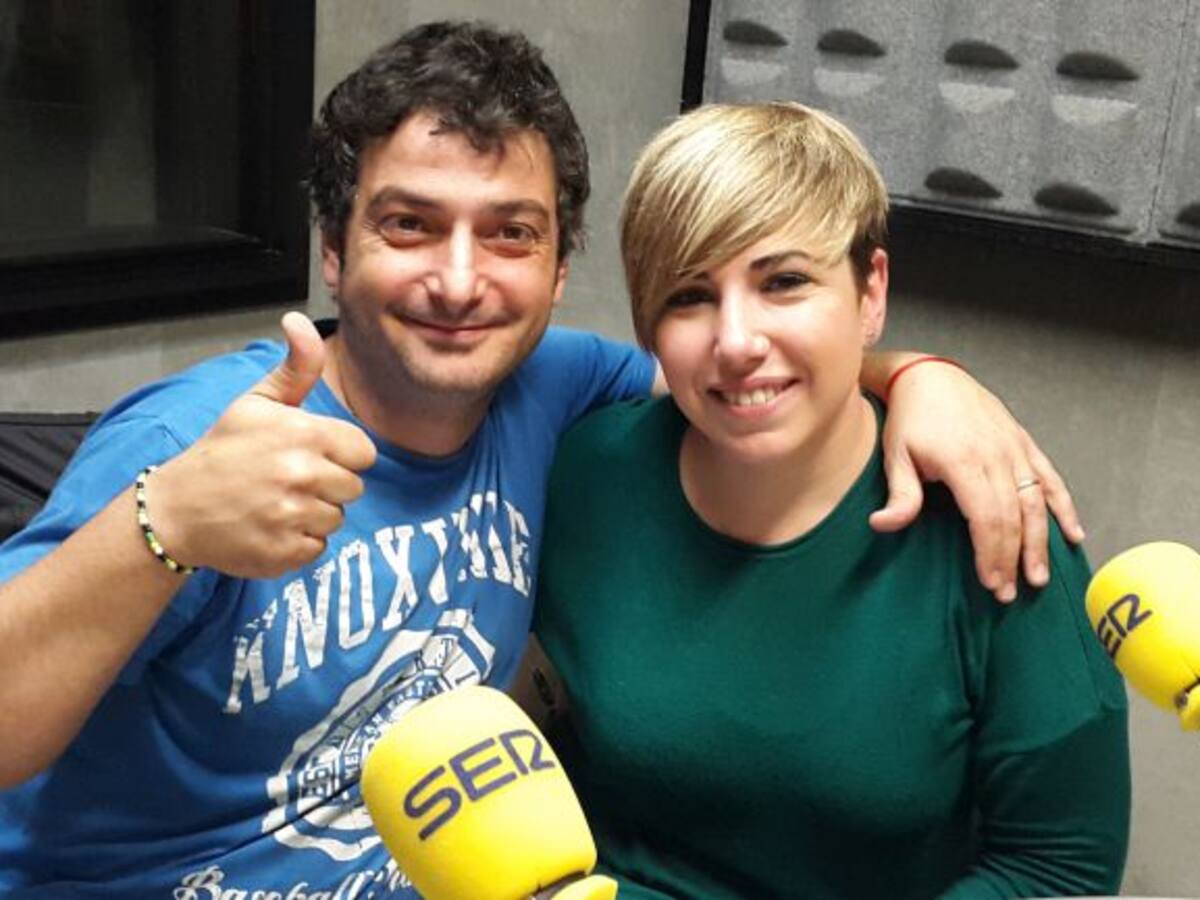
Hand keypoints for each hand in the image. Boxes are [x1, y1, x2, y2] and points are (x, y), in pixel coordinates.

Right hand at [146, 312, 376, 577]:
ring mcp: (293, 517)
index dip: (341, 454)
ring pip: (337, 518)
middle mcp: (301, 475)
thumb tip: (299, 320)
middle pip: (354, 486)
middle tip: (288, 480)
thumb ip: (295, 367)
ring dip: (314, 514)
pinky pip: (318, 548)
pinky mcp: (285, 552)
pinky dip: (298, 542)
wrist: (176, 509)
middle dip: (328, 484)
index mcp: (303, 434)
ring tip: (276, 503)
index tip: (311, 454)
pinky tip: (270, 527)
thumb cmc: (223, 451)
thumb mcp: (257, 402)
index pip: (363, 452)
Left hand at [868, 359, 1083, 602]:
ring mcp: (1014, 448)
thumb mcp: (895, 456)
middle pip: (1014, 517)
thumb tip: (882, 526)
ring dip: (1040, 542)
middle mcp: (997, 455)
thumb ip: (899, 495)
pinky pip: (1050, 478)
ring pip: (1037, 502)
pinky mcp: (1023, 442)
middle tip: (1009, 593)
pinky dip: (1064, 507)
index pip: (987, 518)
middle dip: (1012, 559)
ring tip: (1038, 577)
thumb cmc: (909, 418)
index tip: (990, 583)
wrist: (929, 375)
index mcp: (965, 461)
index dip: (991, 554)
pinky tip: (1073, 534)